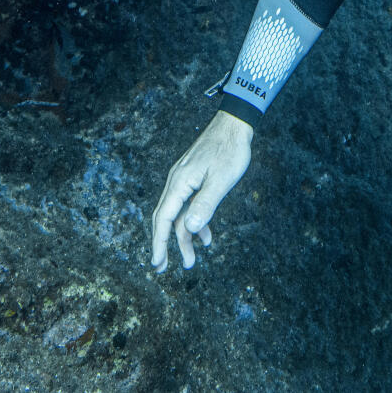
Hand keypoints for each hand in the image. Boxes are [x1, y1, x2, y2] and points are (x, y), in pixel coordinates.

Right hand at [149, 110, 253, 271]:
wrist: (234, 124)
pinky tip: (205, 236)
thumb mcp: (221, 180)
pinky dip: (195, 222)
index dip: (159, 242)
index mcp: (180, 183)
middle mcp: (177, 182)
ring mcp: (184, 180)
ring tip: (191, 260)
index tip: (157, 263)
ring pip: (179, 214)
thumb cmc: (229, 150)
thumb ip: (205, 204)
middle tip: (163, 269)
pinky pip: (189, 205)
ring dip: (184, 237)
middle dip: (165, 244)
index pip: (163, 218)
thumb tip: (188, 229)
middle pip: (166, 218)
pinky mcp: (193, 178)